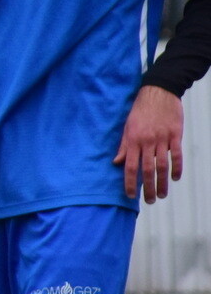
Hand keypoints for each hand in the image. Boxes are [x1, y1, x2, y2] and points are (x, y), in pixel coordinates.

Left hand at [115, 85, 182, 203]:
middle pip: (147, 169)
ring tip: (161, 194)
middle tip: (149, 201)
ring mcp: (162, 139)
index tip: (129, 195)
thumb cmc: (140, 110)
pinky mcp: (175, 135)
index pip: (129, 166)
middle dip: (147, 187)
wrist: (158, 93)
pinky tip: (175, 178)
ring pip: (162, 165)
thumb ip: (123, 146)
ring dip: (162, 182)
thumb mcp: (127, 126)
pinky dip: (176, 167)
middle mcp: (147, 141)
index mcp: (133, 140)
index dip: (129, 182)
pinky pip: (176, 154)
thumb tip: (116, 162)